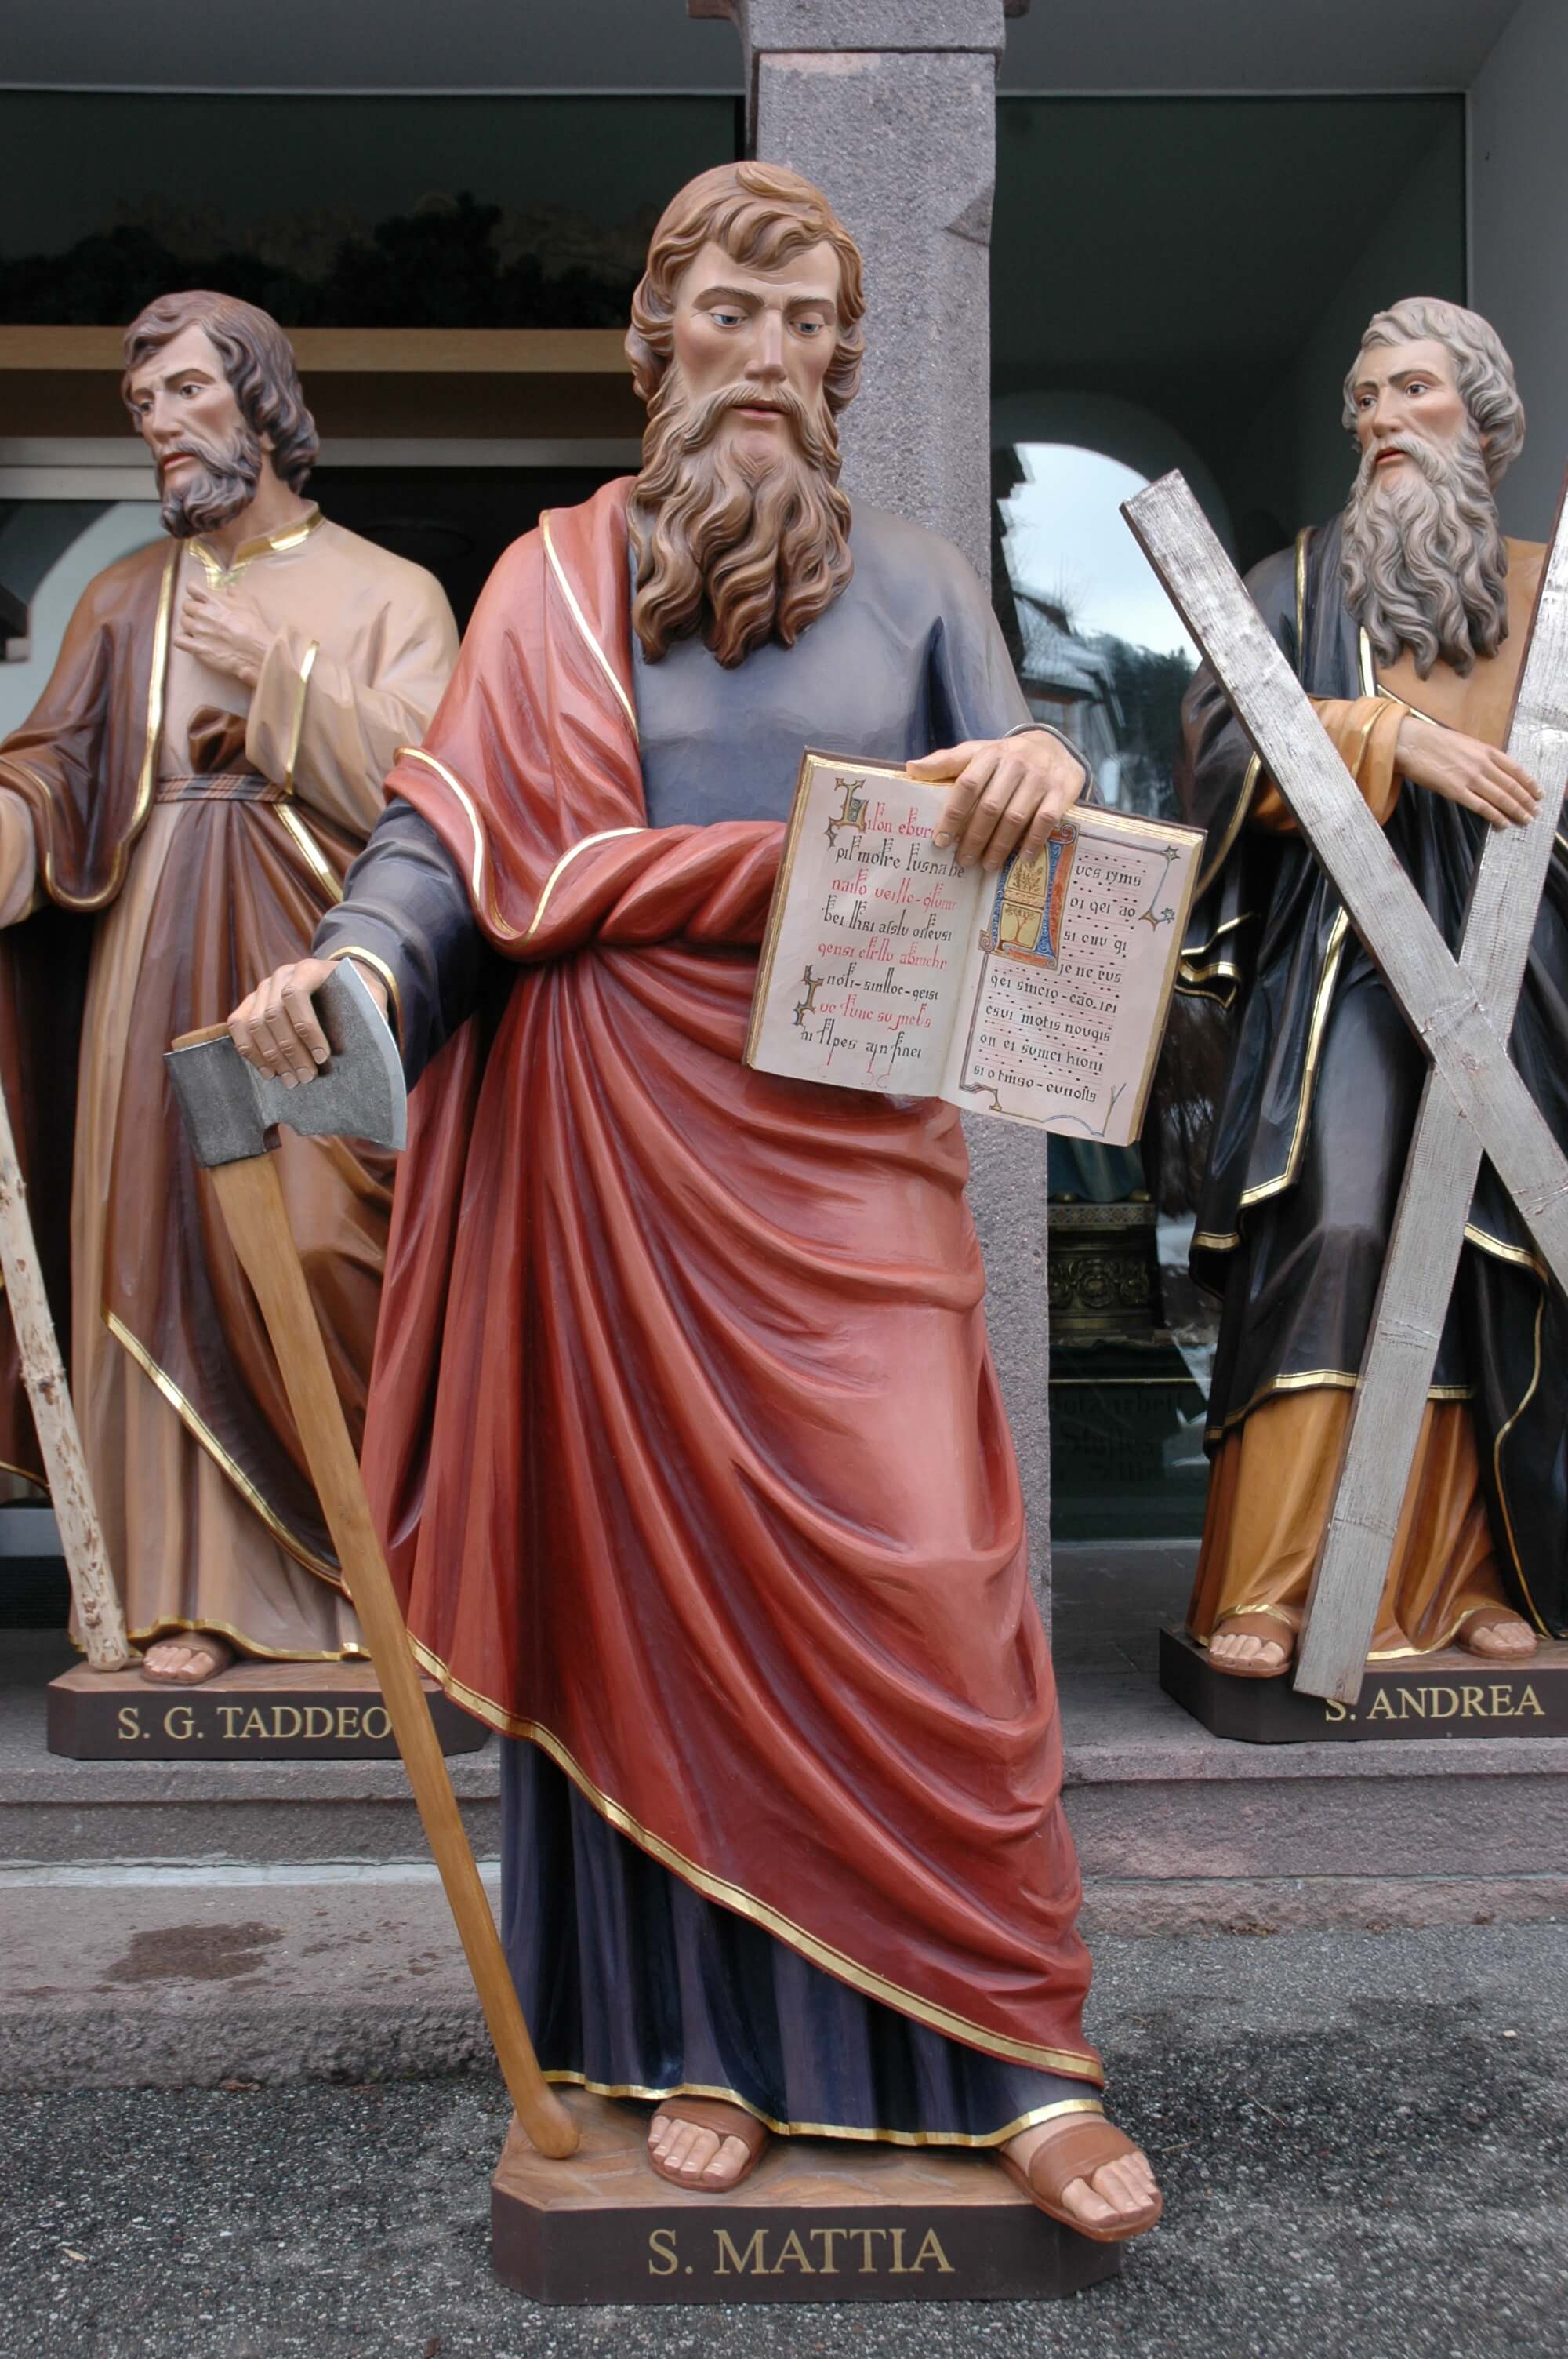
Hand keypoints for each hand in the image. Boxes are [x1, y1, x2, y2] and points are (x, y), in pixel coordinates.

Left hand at [173, 582, 271, 689]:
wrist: (256, 651)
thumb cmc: (254, 626)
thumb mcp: (249, 601)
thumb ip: (235, 591)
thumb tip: (229, 588)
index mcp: (213, 600)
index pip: (192, 587)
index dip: (195, 591)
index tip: (199, 596)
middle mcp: (201, 613)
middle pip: (186, 606)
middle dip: (193, 609)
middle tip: (203, 616)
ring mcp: (198, 631)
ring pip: (183, 622)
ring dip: (189, 624)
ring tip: (200, 630)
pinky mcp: (197, 648)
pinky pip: (179, 641)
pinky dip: (182, 640)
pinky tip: (190, 641)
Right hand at [228, 956, 387, 1087]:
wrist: (337, 982)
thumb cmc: (356, 994)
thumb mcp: (370, 997)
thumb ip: (371, 1012)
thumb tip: (374, 1041)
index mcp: (310, 969)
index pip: (295, 995)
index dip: (306, 1029)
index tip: (323, 1057)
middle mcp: (281, 975)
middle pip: (273, 1014)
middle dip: (290, 1051)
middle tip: (305, 1078)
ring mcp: (263, 988)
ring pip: (254, 1023)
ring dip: (270, 1057)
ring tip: (289, 1081)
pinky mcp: (251, 1002)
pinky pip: (238, 1025)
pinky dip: (249, 1050)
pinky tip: (268, 1072)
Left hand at [909, 732, 1087, 870]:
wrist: (1053, 747)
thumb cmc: (1006, 757)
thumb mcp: (976, 753)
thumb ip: (945, 762)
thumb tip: (911, 768)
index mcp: (990, 754)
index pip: (967, 785)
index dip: (952, 815)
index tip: (941, 840)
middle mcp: (1015, 763)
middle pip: (990, 807)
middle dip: (974, 838)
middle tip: (963, 860)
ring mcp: (1040, 777)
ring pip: (1015, 817)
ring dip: (999, 845)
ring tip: (987, 865)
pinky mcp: (1061, 791)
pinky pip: (1045, 820)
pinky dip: (1032, 841)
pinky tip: (1021, 857)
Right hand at [1395, 715, 1539, 829]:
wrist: (1411, 743)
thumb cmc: (1433, 741)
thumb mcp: (1465, 743)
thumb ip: (1480, 756)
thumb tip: (1492, 770)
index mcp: (1486, 750)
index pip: (1516, 769)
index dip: (1530, 783)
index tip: (1538, 793)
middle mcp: (1482, 764)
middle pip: (1512, 786)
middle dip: (1526, 801)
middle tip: (1535, 812)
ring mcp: (1470, 778)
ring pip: (1501, 797)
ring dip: (1516, 811)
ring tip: (1525, 820)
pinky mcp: (1455, 791)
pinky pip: (1481, 806)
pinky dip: (1495, 816)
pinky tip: (1502, 823)